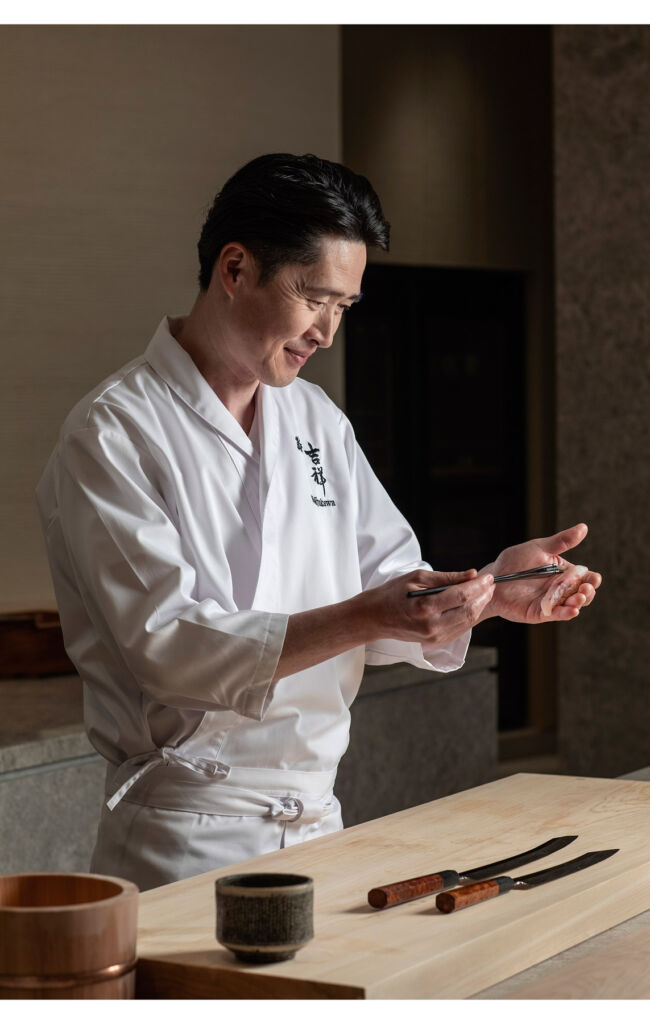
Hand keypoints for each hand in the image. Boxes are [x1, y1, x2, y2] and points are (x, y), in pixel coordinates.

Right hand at [365, 567, 494, 646]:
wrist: (375, 618)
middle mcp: (432, 625)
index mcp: (425, 607)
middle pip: (469, 611)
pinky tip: (472, 605)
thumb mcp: (417, 578)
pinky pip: (460, 629)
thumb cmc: (392, 594)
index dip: (478, 586)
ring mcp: (435, 637)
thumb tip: (471, 574)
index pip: (461, 596)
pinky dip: (469, 616)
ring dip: (479, 606)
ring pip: (468, 622)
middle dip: (483, 596)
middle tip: (490, 584)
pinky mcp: (436, 642)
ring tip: (484, 593)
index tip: (487, 577)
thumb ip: (446, 577)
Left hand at [480, 522, 601, 624]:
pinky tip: (572, 610)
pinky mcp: (541, 612)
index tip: (594, 578)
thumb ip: (561, 541)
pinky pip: (557, 614)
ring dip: (579, 603)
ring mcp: (552, 602)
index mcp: (563, 573)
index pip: (585, 577)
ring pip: (572, 605)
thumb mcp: (539, 548)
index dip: (592, 579)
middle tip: (585, 589)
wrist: (493, 578)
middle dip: (588, 592)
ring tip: (579, 598)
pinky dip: (566, 613)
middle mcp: (561, 589)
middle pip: (583, 593)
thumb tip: (583, 528)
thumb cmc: (515, 561)